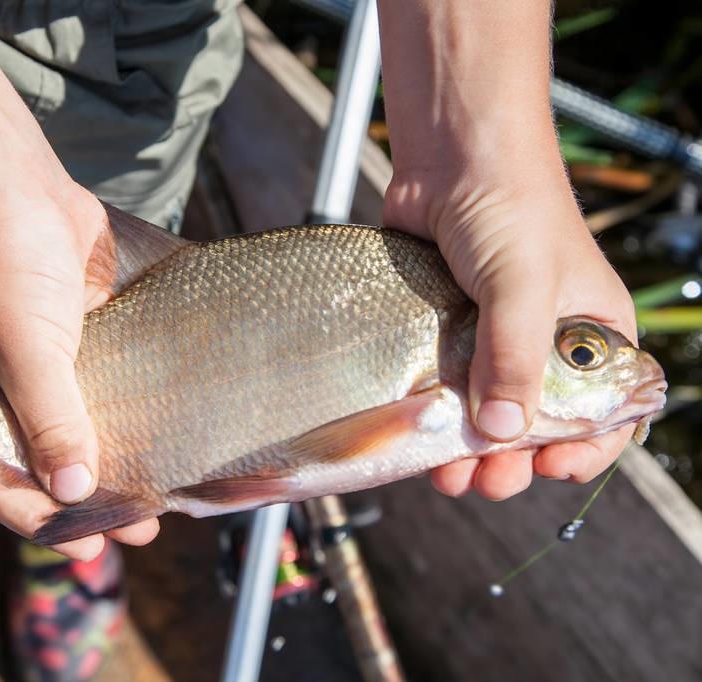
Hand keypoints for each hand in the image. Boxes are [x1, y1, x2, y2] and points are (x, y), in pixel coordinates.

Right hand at [0, 184, 158, 559]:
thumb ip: (50, 419)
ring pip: (73, 436)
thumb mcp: (24, 348)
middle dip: (87, 503)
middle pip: (39, 468)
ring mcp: (38, 372)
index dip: (40, 520)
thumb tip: (76, 490)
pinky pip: (97, 395)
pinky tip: (156, 440)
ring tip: (157, 499)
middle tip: (139, 529)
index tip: (91, 545)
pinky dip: (121, 420)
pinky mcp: (74, 346)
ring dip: (110, 466)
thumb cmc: (2, 262)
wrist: (16, 185)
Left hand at [384, 169, 637, 499]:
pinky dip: (433, 416)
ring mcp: (491, 338)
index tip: (549, 470)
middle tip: (488, 481)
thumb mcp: (523, 286)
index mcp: (591, 335)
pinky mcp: (445, 330)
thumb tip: (499, 435)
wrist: (450, 155)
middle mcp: (544, 344)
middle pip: (536, 425)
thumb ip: (513, 359)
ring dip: (467, 452)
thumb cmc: (509, 206)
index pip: (604, 413)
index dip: (583, 449)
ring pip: (483, 414)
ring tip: (447, 476)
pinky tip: (416, 436)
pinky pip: (443, 387)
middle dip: (512, 462)